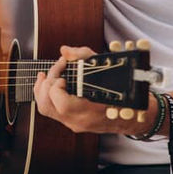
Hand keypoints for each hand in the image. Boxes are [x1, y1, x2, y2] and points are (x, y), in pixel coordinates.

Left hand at [33, 45, 156, 135]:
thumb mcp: (105, 66)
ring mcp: (73, 123)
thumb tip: (64, 50)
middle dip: (47, 82)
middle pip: (48, 106)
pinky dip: (46, 94)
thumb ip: (84, 56)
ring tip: (45, 74)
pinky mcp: (70, 120)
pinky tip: (48, 81)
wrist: (130, 115)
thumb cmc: (120, 89)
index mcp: (89, 110)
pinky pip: (51, 110)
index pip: (62, 104)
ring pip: (45, 109)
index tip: (65, 72)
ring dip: (42, 89)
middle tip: (58, 67)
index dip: (57, 86)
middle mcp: (78, 120)